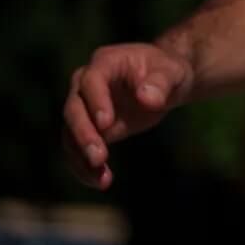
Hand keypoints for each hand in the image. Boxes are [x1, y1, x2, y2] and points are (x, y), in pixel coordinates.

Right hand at [61, 42, 193, 188]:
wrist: (165, 83)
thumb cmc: (169, 72)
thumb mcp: (173, 72)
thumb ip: (161, 82)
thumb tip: (146, 98)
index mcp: (106, 62)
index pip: (91, 81)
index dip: (96, 102)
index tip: (106, 125)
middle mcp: (85, 84)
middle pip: (74, 109)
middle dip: (84, 134)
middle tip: (99, 157)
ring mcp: (84, 107)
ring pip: (70, 134)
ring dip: (81, 158)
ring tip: (101, 179)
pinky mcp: (88, 129)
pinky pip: (77, 149)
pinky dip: (85, 167)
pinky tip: (101, 181)